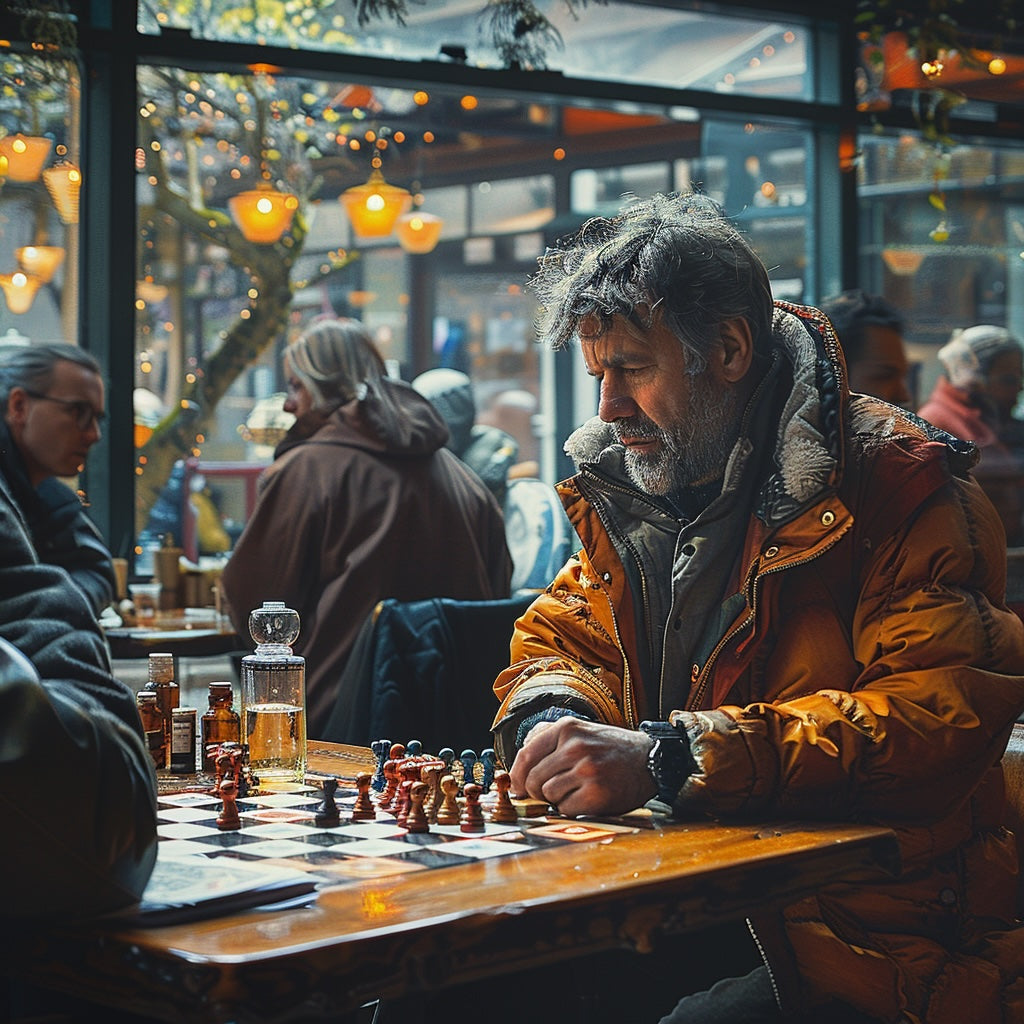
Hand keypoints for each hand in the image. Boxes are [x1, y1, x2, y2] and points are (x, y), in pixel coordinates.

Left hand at [509, 716, 654, 816]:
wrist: (649, 760)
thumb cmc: (610, 749)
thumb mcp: (580, 732)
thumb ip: (549, 741)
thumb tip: (518, 767)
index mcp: (567, 728)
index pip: (526, 755)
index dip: (516, 776)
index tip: (517, 787)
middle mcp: (575, 747)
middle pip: (533, 779)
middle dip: (537, 791)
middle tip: (551, 791)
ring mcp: (587, 770)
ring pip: (548, 795)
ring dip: (556, 799)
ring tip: (574, 790)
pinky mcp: (597, 794)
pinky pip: (565, 809)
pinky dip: (571, 808)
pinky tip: (585, 798)